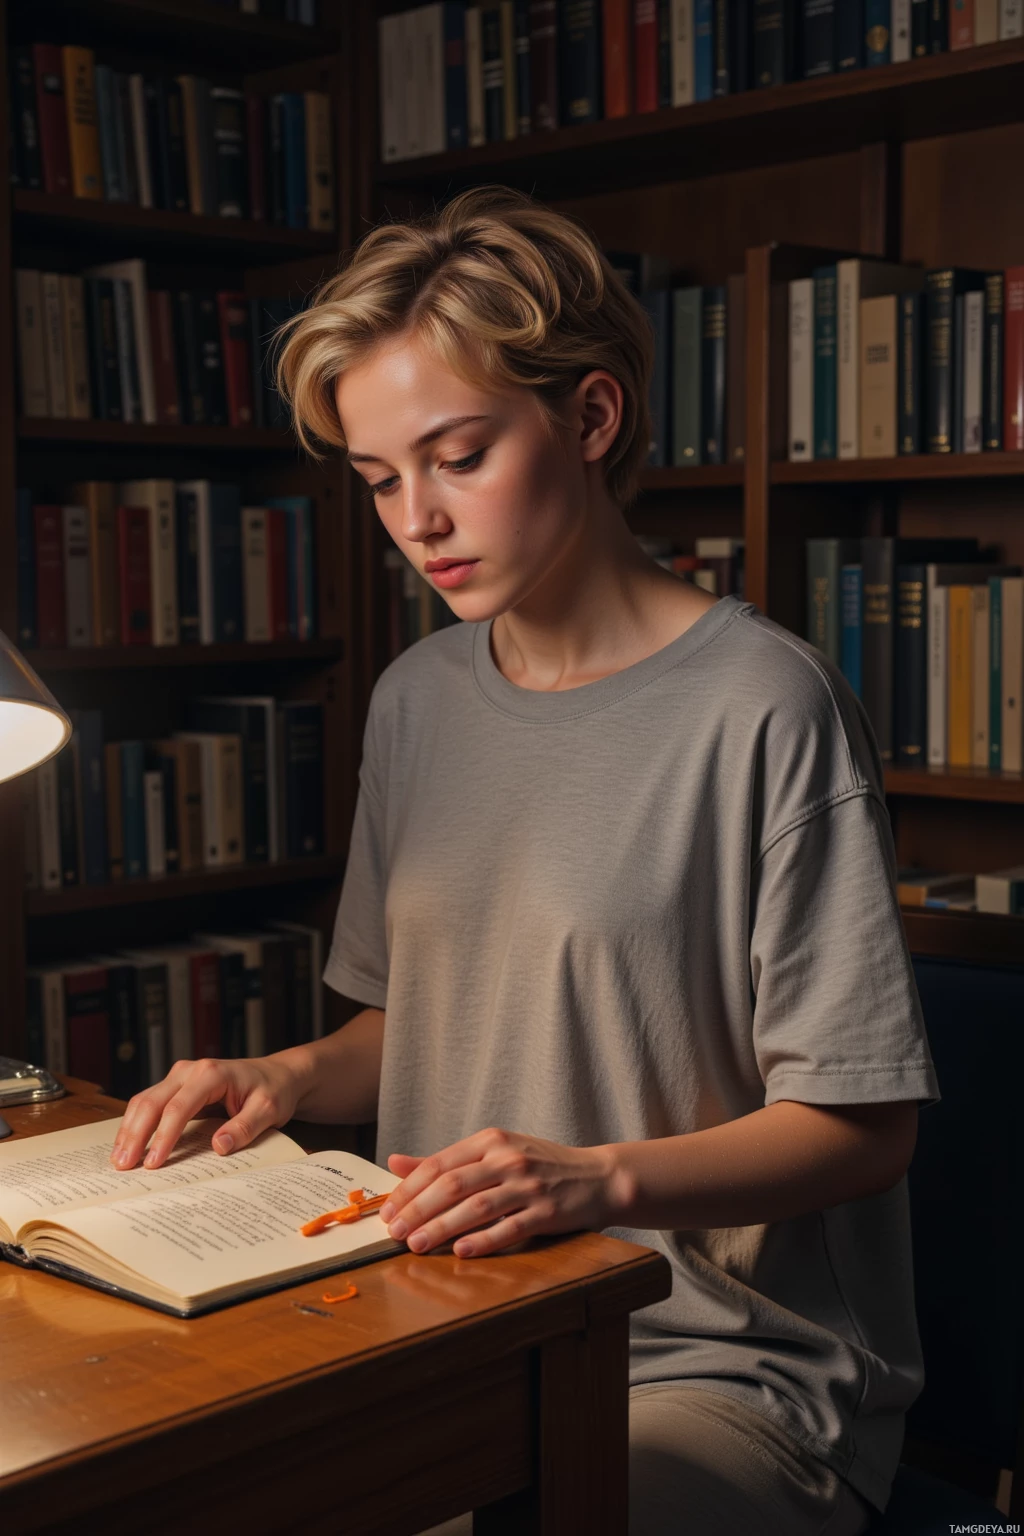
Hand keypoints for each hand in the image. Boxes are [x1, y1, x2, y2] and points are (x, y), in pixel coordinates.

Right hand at [108, 1056, 306, 1170]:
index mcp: (211, 1074)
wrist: (277, 1075)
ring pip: (145, 1100)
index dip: (163, 1137)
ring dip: (129, 1130)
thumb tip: (219, 1146)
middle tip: (123, 1166)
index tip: (153, 1164)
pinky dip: (136, 1124)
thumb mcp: (269, 1109)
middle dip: (134, 1135)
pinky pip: (150, 1103)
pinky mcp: (177, 1086)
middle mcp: (190, 1070)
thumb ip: (245, 1127)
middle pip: (152, 1102)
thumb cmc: (273, 1090)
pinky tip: (129, 1144)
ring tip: (119, 1160)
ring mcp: (181, 1076)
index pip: (178, 1108)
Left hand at [378, 1127, 623, 1258]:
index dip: (409, 1189)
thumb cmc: (540, 1166)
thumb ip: (446, 1160)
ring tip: (417, 1245)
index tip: (388, 1211)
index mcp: (491, 1140)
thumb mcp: (495, 1152)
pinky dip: (483, 1240)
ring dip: (442, 1228)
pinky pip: (510, 1228)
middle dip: (418, 1210)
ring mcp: (529, 1185)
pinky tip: (461, 1251)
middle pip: (453, 1184)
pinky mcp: (547, 1212)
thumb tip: (395, 1162)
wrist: (598, 1177)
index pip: (440, 1164)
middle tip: (394, 1233)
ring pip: (476, 1207)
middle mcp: (508, 1158)